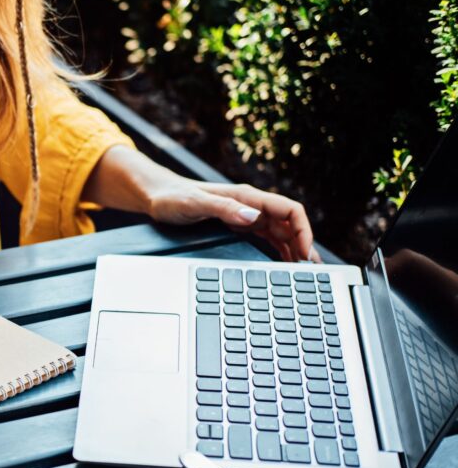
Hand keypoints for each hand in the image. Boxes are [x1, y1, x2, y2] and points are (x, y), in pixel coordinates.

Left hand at [148, 179, 318, 262]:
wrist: (156, 195)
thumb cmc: (173, 197)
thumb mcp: (196, 204)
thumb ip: (224, 209)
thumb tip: (253, 217)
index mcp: (246, 197)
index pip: (289, 210)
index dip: (303, 230)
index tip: (304, 253)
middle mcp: (250, 205)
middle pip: (289, 224)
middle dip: (303, 244)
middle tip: (311, 270)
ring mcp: (244, 215)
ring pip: (280, 232)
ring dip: (293, 249)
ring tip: (303, 271)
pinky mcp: (237, 225)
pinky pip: (265, 238)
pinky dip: (278, 250)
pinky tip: (282, 264)